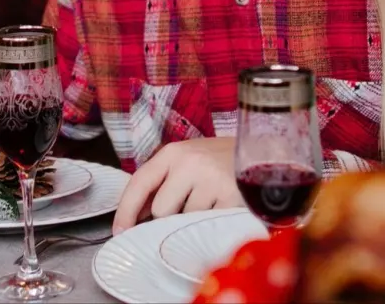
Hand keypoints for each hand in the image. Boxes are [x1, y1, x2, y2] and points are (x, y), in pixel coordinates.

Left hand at [111, 137, 239, 232]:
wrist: (266, 154)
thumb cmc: (222, 161)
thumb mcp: (189, 161)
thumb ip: (164, 182)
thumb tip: (137, 216)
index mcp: (173, 152)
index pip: (139, 182)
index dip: (126, 210)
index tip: (119, 231)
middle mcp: (189, 162)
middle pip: (160, 209)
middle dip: (172, 216)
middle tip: (193, 203)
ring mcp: (210, 179)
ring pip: (185, 220)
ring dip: (196, 219)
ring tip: (213, 201)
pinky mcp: (229, 198)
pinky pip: (209, 223)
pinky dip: (214, 222)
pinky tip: (225, 206)